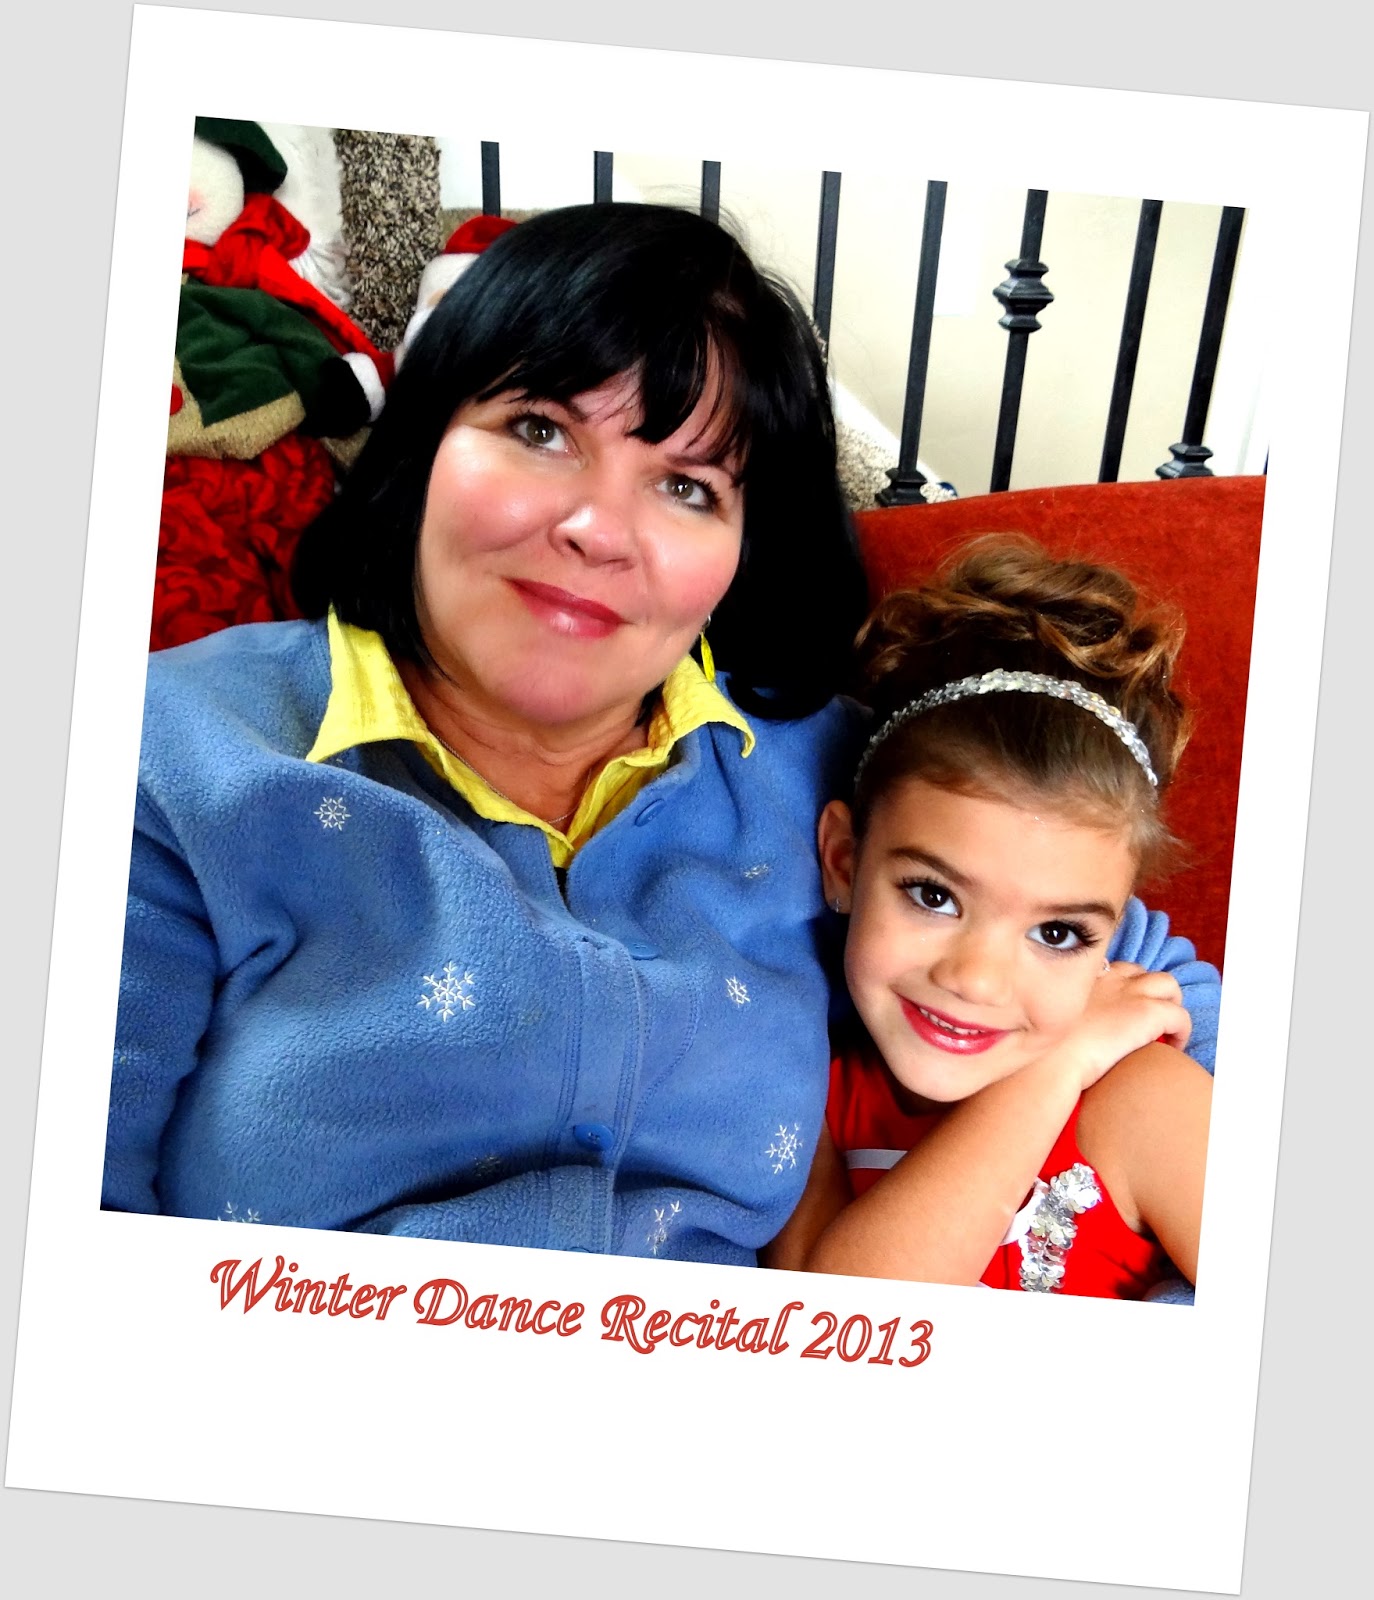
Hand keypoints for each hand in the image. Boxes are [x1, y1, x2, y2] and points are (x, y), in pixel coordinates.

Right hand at [1056, 962, 1191, 1090]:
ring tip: (1165, 1031)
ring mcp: (1130, 992)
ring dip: (1170, 1005)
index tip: (1123, 1012)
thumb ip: (1064, 1014)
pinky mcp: (1147, 1012)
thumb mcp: (1050, 1020)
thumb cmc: (1044, 1051)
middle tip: (1146, 1022)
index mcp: (1084, 977)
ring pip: (1168, 985)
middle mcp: (1108, 977)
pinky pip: (1180, 1016)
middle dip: (1149, 993)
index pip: (1115, 971)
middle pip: (1141, 973)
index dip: (1124, 990)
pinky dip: (1181, 1030)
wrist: (1051, 1061)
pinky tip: (1172, 1047)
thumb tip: (1067, 1030)